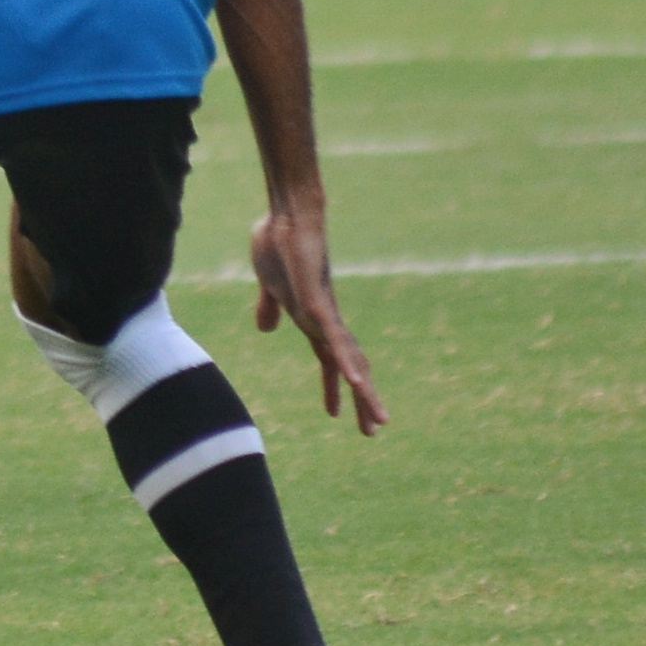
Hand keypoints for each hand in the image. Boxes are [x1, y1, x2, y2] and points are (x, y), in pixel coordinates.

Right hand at [251, 204, 384, 434]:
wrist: (288, 215)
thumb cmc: (279, 242)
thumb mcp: (269, 284)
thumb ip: (270, 306)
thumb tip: (267, 328)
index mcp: (315, 318)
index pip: (331, 359)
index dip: (336, 386)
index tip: (335, 413)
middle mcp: (327, 319)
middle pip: (351, 365)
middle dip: (362, 398)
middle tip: (374, 429)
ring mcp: (325, 313)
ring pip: (350, 359)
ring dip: (364, 392)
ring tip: (378, 420)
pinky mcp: (318, 303)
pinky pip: (334, 340)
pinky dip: (347, 364)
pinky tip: (358, 382)